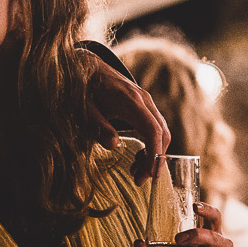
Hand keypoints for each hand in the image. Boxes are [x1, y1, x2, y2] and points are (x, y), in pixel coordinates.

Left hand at [78, 54, 167, 177]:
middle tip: (140, 180)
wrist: (88, 66)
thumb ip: (98, 125)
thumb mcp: (84, 108)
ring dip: (153, 154)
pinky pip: (155, 127)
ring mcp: (146, 101)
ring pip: (161, 131)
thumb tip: (114, 145)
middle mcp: (144, 100)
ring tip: (136, 172)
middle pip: (162, 133)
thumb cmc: (84, 88)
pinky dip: (151, 144)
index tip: (148, 175)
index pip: (152, 131)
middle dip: (155, 159)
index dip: (154, 154)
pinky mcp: (144, 105)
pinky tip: (138, 156)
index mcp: (130, 101)